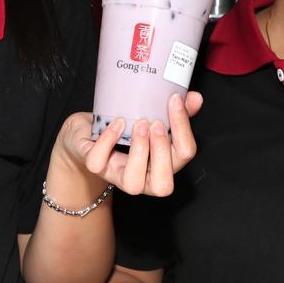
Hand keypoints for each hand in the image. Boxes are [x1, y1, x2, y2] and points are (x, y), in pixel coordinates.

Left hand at [60, 92, 202, 196]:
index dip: (183, 128)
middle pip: (163, 185)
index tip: (175, 101)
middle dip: (161, 152)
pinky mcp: (96, 165)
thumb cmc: (125, 128)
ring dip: (139, 151)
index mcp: (163, 163)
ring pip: (133, 183)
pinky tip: (116, 123)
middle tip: (156, 123)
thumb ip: (176, 111)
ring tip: (138, 123)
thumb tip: (194, 97)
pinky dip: (107, 140)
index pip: (185, 154)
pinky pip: (99, 162)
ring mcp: (118, 174)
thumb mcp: (152, 117)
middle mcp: (144, 177)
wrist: (88, 132)